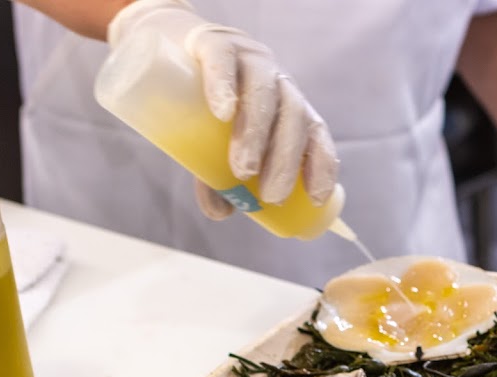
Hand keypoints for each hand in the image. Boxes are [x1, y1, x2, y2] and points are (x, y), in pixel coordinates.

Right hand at [107, 0, 337, 217]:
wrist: (174, 49)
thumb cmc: (207, 107)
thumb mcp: (217, 146)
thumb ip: (219, 178)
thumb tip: (222, 213)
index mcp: (290, 109)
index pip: (317, 136)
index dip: (322, 166)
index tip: (315, 198)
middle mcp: (278, 83)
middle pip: (293, 119)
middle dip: (287, 161)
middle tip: (271, 195)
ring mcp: (250, 60)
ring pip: (263, 93)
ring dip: (257, 133)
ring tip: (243, 168)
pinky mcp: (216, 43)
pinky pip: (225, 61)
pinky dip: (225, 85)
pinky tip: (224, 111)